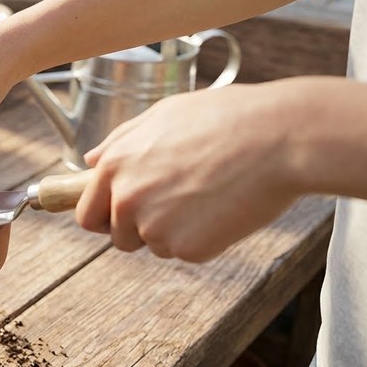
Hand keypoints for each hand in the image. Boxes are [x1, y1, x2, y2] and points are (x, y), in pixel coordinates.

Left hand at [75, 81, 304, 261]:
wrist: (280, 137)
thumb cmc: (225, 118)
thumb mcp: (163, 114)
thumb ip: (119, 141)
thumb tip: (90, 161)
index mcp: (114, 166)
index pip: (87, 214)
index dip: (104, 217)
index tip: (120, 216)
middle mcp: (126, 199)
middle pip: (117, 238)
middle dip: (138, 230)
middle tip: (176, 204)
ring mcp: (155, 227)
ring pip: (154, 245)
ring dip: (173, 232)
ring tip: (206, 195)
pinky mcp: (188, 249)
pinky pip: (187, 252)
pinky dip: (204, 239)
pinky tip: (224, 208)